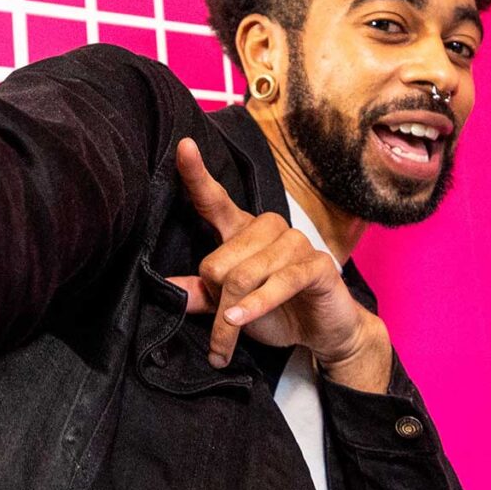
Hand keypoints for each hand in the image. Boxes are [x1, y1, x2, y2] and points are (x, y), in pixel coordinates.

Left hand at [165, 138, 391, 390]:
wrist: (323, 330)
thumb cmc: (277, 311)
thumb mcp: (231, 306)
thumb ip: (202, 295)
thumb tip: (167, 290)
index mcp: (244, 230)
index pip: (215, 200)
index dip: (197, 175)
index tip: (183, 147)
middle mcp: (269, 228)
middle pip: (218, 262)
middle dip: (215, 302)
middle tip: (224, 323)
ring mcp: (295, 243)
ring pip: (243, 277)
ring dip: (230, 318)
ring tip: (226, 342)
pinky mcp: (317, 265)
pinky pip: (278, 284)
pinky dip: (256, 307)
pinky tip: (240, 321)